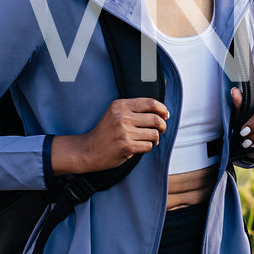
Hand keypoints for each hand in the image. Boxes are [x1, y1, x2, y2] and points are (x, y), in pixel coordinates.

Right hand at [53, 97, 167, 172]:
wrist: (88, 150)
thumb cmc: (105, 132)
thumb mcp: (116, 113)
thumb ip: (135, 109)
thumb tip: (162, 112)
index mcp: (120, 105)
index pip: (150, 103)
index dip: (162, 109)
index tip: (165, 115)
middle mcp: (122, 116)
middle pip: (156, 119)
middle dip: (162, 126)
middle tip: (160, 130)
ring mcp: (124, 131)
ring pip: (154, 134)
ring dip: (155, 138)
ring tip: (149, 140)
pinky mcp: (126, 146)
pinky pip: (148, 146)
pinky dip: (148, 147)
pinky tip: (140, 146)